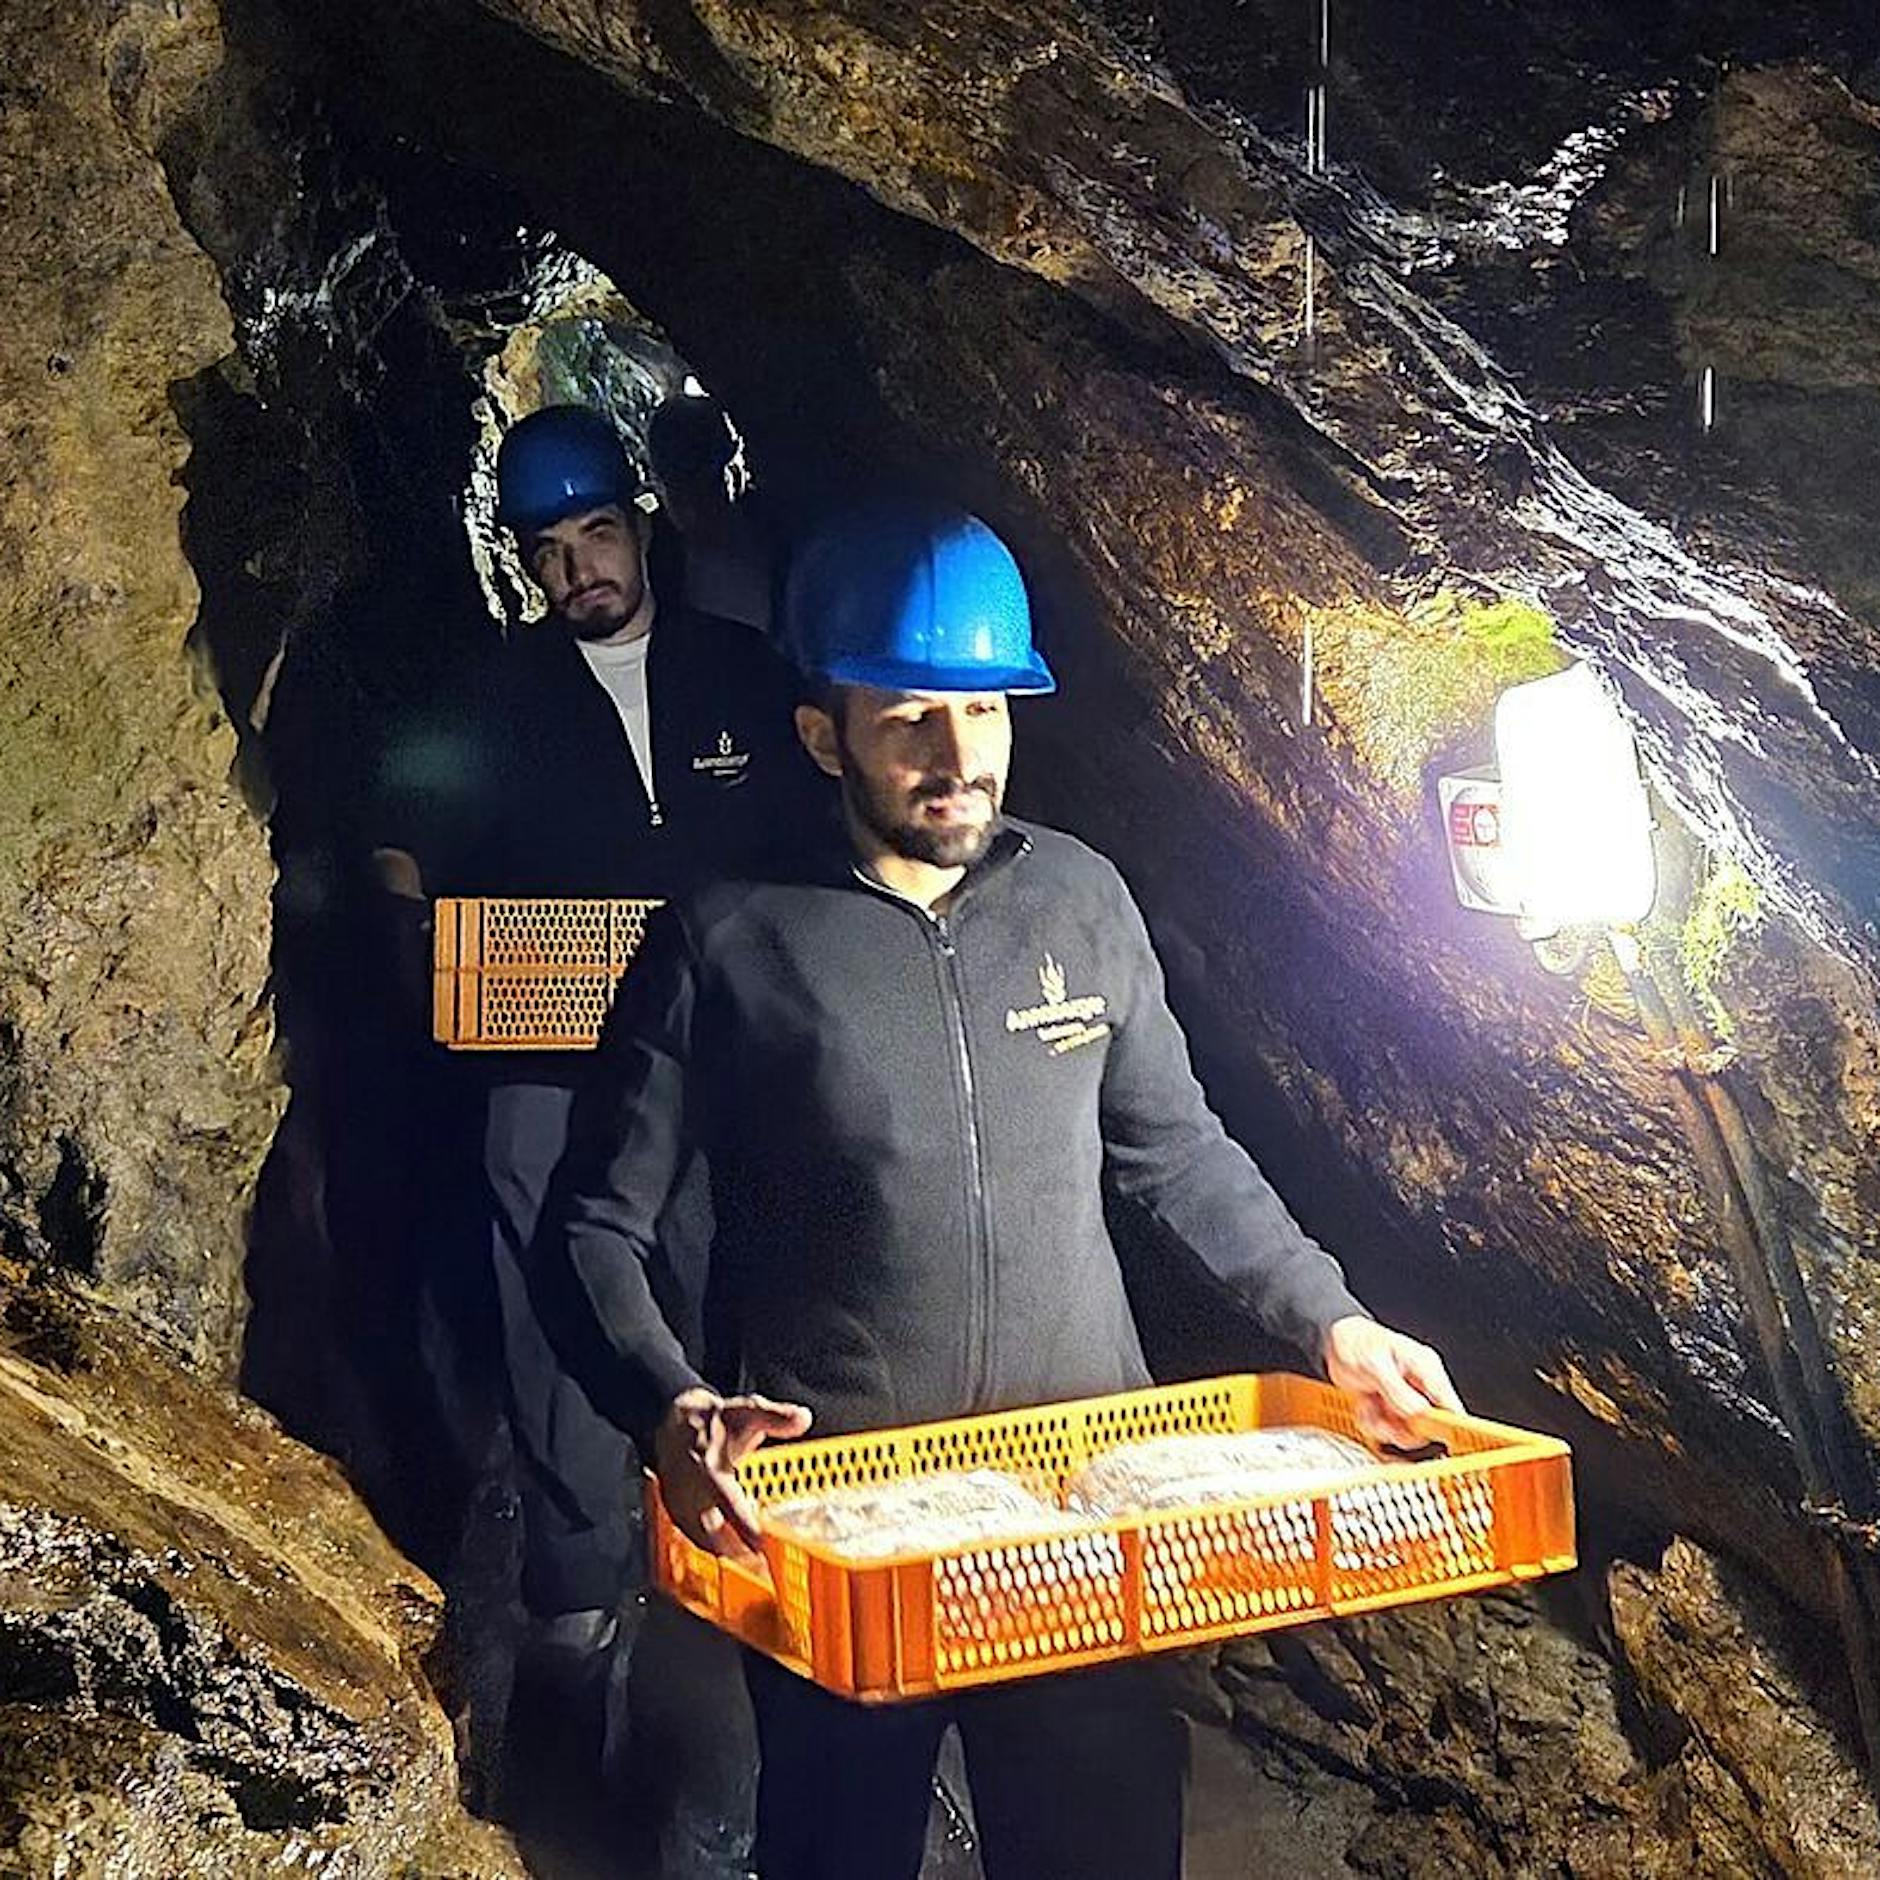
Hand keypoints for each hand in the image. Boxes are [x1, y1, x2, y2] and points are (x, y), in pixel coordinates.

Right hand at [653, 1387, 811, 1555]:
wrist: (671, 1425)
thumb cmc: (710, 1423)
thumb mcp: (746, 1411)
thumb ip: (776, 1417)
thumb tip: (802, 1418)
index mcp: (709, 1470)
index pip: (729, 1503)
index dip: (745, 1526)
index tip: (762, 1545)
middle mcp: (692, 1493)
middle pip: (715, 1536)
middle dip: (739, 1556)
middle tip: (765, 1571)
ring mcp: (682, 1508)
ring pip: (705, 1544)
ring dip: (729, 1556)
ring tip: (756, 1570)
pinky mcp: (678, 1517)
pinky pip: (698, 1541)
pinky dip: (717, 1550)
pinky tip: (736, 1556)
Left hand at [1322, 1316, 1461, 1448]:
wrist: (1334, 1342)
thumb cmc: (1355, 1341)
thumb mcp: (1374, 1363)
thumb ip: (1396, 1389)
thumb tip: (1418, 1412)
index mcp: (1425, 1367)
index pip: (1449, 1403)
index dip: (1447, 1424)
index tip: (1431, 1435)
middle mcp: (1420, 1384)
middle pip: (1428, 1424)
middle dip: (1402, 1427)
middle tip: (1383, 1414)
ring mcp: (1406, 1398)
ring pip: (1407, 1431)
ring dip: (1384, 1426)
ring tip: (1369, 1407)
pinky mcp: (1391, 1407)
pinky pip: (1388, 1429)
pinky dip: (1373, 1423)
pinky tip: (1365, 1406)